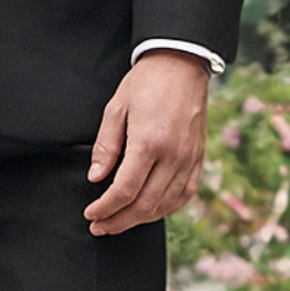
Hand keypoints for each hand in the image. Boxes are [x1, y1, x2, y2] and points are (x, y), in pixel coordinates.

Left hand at [83, 50, 208, 235]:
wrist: (181, 64)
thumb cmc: (145, 82)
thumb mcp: (116, 107)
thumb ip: (106, 145)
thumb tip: (95, 178)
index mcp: (149, 142)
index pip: (124, 190)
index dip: (105, 208)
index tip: (90, 214)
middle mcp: (172, 156)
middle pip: (145, 205)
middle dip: (119, 221)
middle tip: (100, 226)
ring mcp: (189, 160)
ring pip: (165, 205)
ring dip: (140, 219)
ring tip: (120, 221)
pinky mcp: (198, 159)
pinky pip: (184, 195)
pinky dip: (166, 208)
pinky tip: (150, 210)